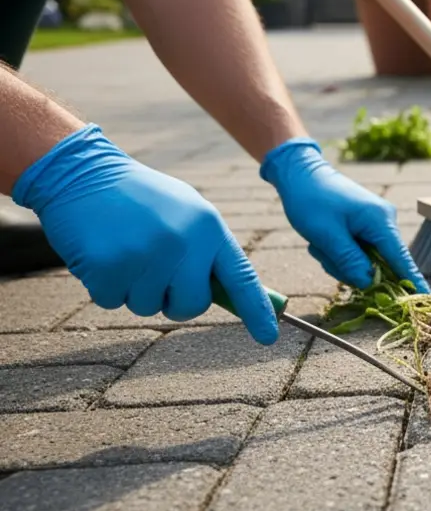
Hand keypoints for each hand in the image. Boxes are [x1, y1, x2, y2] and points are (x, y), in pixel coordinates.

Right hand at [12, 125, 278, 342]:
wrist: (82, 173)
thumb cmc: (141, 199)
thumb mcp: (187, 213)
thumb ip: (209, 252)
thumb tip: (231, 297)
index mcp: (209, 227)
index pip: (240, 277)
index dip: (255, 309)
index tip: (268, 337)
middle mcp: (183, 242)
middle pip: (191, 305)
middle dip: (174, 301)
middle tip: (155, 272)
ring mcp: (146, 255)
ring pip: (148, 307)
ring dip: (134, 290)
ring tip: (125, 250)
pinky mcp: (109, 267)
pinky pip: (112, 302)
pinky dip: (105, 286)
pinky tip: (102, 254)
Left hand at [260, 138, 430, 293]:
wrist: (300, 173)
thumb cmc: (311, 200)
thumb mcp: (327, 235)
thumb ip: (351, 261)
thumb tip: (370, 283)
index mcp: (380, 221)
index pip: (401, 258)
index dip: (412, 281)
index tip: (425, 299)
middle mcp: (384, 222)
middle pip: (380, 264)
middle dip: (351, 268)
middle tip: (325, 254)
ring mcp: (375, 224)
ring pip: (365, 260)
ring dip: (340, 260)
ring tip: (320, 245)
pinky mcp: (365, 226)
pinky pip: (358, 251)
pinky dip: (339, 253)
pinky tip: (323, 241)